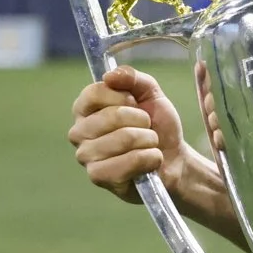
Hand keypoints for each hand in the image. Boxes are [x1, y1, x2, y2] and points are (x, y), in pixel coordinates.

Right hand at [68, 66, 192, 202]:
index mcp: (85, 108)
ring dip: (149, 140)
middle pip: (112, 116)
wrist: (173, 158)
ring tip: (149, 144)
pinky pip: (130, 162)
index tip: (135, 104)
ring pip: (124, 139)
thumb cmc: (157, 125)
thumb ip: (132, 78)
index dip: (123, 97)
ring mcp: (86, 156)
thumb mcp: (150, 93)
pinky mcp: (98, 177)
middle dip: (142, 120)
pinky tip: (150, 161)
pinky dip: (150, 158)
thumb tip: (110, 75)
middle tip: (147, 128)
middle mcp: (79, 132)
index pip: (95, 93)